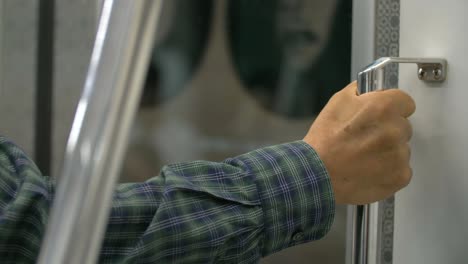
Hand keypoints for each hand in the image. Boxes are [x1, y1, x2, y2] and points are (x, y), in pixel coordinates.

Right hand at [303, 82, 415, 204]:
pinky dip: (389, 171)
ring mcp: (399, 155)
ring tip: (364, 156)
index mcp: (383, 107)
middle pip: (403, 126)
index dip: (392, 108)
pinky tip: (369, 169)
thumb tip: (373, 89)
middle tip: (366, 138)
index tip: (382, 115)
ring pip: (402, 148)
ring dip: (388, 151)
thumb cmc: (324, 141)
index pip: (406, 102)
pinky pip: (402, 169)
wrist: (317, 175)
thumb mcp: (337, 102)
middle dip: (388, 130)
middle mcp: (395, 130)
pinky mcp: (400, 176)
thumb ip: (360, 91)